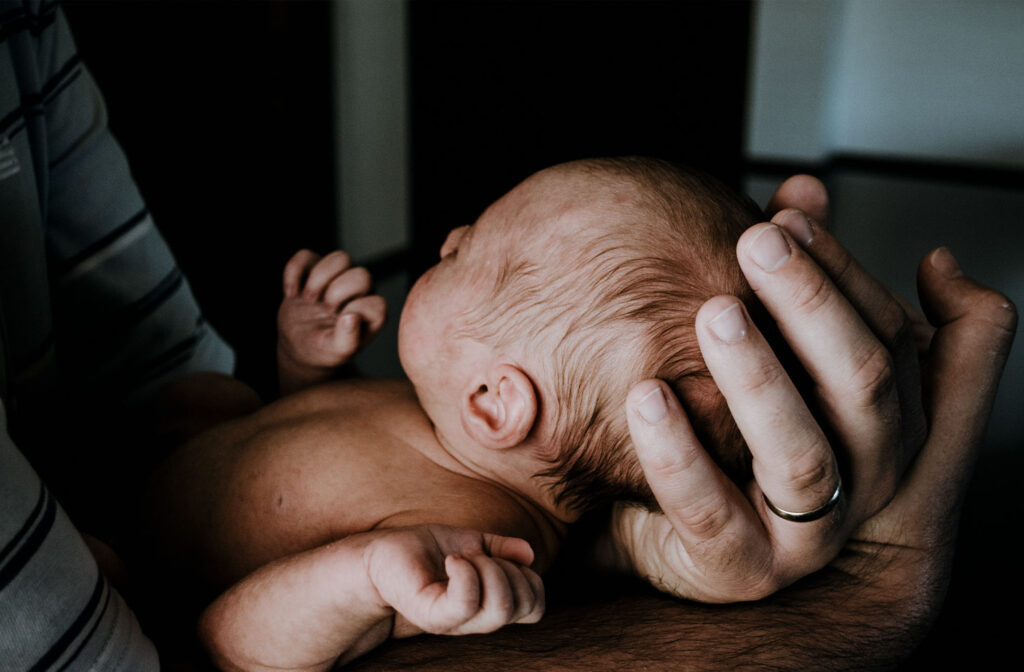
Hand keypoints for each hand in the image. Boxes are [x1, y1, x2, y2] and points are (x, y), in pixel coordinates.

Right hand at [277, 250, 386, 393]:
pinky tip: (292, 293)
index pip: (377, 303)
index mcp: (370, 313)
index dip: (357, 311)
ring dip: (320, 278)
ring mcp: (336, 277)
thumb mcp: (336, 352)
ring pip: (341, 258)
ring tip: (308, 299)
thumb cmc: (323, 349)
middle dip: (339, 293)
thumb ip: (347, 340)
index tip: (339, 322)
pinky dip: (294, 273)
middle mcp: (360, 292)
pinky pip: (305, 255)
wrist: (298, 344)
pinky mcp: (313, 269)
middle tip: (324, 310)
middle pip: (362, 275)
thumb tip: (351, 317)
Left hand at [364, 525, 543, 636]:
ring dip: (489, 569)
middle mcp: (475, 619)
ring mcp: (454, 620)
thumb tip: (529, 554)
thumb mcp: (473, 542)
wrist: (381, 554)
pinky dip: (465, 572)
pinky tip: (451, 560)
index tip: (501, 557)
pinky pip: (466, 602)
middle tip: (478, 555)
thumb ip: (502, 548)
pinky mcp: (432, 615)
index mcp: (489, 603)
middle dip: (510, 569)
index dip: (531, 579)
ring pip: (500, 606)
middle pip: (523, 606)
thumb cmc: (424, 550)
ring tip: (462, 557)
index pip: (535, 606)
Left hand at [612, 176, 1015, 602]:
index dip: (840, 269)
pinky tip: (644, 394)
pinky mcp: (743, 567)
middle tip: (755, 241)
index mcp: (887, 417)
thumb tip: (802, 186)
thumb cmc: (748, 434)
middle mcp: (867, 474)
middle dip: (812, 303)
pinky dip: (677, 451)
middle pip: (863, 382)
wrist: (697, 542)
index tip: (783, 213)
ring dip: (758, 376)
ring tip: (713, 312)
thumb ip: (800, 277)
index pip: (888, 332)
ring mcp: (810, 530)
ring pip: (800, 452)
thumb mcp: (785, 354)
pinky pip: (709, 510)